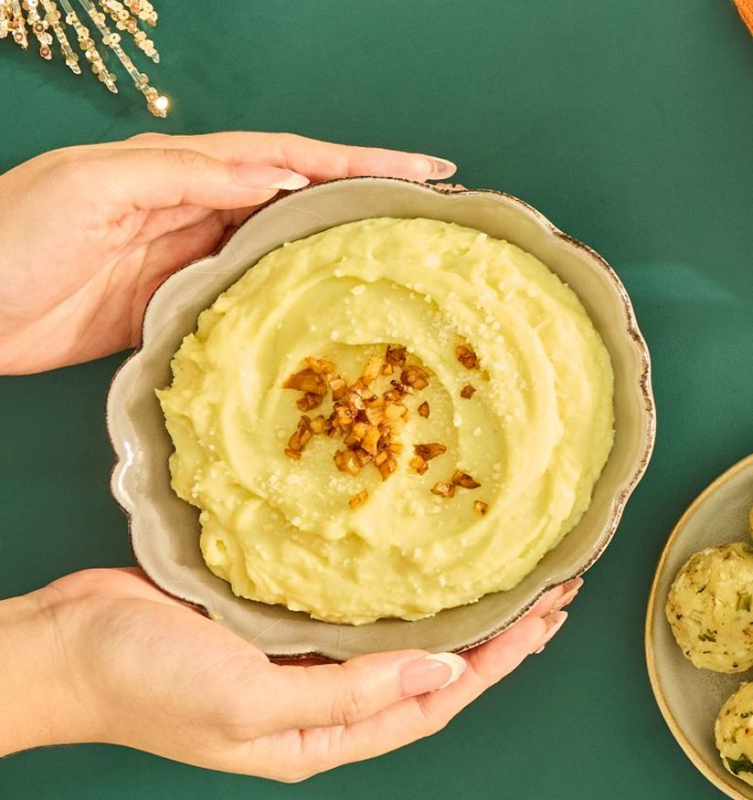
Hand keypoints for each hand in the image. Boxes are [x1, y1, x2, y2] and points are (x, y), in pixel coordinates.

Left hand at [0, 132, 455, 374]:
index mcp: (182, 170)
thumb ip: (184, 177)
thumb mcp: (95, 187)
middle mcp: (196, 209)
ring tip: (389, 263)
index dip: (355, 162)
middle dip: (359, 201)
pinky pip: (247, 296)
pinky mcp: (177, 306)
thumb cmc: (13, 236)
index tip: (418, 168)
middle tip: (421, 217)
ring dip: (330, 252)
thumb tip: (272, 176)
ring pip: (277, 249)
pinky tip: (317, 310)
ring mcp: (190, 260)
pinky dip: (286, 298)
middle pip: (294, 199)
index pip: (286, 157)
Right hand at [0, 568, 579, 779]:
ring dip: (446, 607)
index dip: (496, 662)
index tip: (545, 619)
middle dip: (490, 635)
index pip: (434, 700)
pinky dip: (389, 585)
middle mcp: (322, 697)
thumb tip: (443, 676)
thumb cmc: (150, 685)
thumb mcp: (252, 704)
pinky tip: (410, 561)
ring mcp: (298, 656)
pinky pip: (349, 603)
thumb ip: (349, 696)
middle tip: (545, 591)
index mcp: (323, 733)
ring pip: (393, 633)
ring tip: (497, 575)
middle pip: (426, 667)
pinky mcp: (274, 618)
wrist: (72, 648)